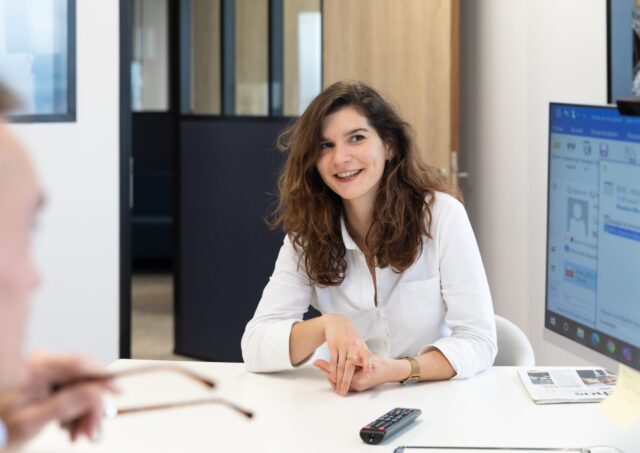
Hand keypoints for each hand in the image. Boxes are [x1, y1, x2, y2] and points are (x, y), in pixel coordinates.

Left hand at [0, 351, 117, 446]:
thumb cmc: (0, 427)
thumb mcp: (31, 422)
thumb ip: (64, 406)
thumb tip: (94, 393)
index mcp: (36, 368)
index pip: (79, 363)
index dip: (102, 376)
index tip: (117, 390)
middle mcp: (44, 364)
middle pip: (83, 379)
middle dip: (91, 407)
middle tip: (91, 431)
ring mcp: (48, 371)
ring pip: (81, 388)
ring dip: (84, 413)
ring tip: (78, 434)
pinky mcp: (50, 380)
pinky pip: (73, 392)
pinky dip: (75, 411)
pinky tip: (70, 427)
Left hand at [314, 355, 410, 392]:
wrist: (391, 371)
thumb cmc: (383, 366)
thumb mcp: (373, 361)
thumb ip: (361, 360)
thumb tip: (353, 358)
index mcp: (358, 381)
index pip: (338, 375)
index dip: (328, 368)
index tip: (319, 362)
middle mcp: (356, 385)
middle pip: (335, 379)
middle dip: (325, 370)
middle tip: (316, 362)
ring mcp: (355, 385)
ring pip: (338, 380)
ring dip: (329, 372)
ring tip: (320, 364)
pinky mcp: (356, 383)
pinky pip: (342, 379)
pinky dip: (335, 374)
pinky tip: (331, 367)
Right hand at [316, 313, 370, 395]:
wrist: (337, 321)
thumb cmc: (351, 335)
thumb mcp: (360, 343)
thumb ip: (363, 355)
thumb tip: (368, 370)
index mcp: (362, 346)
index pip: (366, 357)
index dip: (367, 367)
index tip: (367, 377)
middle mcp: (353, 345)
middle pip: (350, 366)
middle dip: (347, 381)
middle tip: (344, 391)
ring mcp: (343, 345)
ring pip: (340, 365)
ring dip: (338, 378)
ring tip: (338, 388)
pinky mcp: (333, 344)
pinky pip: (333, 360)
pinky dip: (332, 370)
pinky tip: (332, 377)